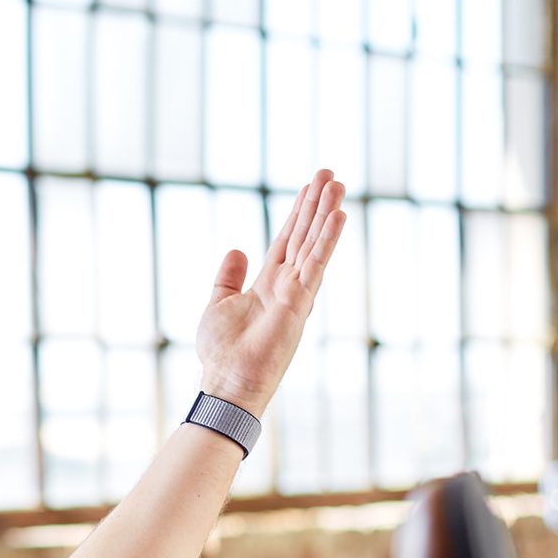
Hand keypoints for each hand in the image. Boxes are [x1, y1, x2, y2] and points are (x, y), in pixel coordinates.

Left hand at [193, 169, 345, 416]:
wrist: (226, 382)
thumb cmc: (222, 352)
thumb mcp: (219, 303)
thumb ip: (228, 277)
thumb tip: (236, 249)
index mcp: (269, 284)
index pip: (287, 240)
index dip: (298, 214)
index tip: (309, 187)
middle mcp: (287, 285)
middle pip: (305, 236)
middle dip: (316, 206)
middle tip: (329, 174)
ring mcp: (296, 293)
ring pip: (314, 245)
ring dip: (326, 214)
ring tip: (337, 185)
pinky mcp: (299, 303)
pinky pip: (315, 265)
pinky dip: (327, 240)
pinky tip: (338, 216)